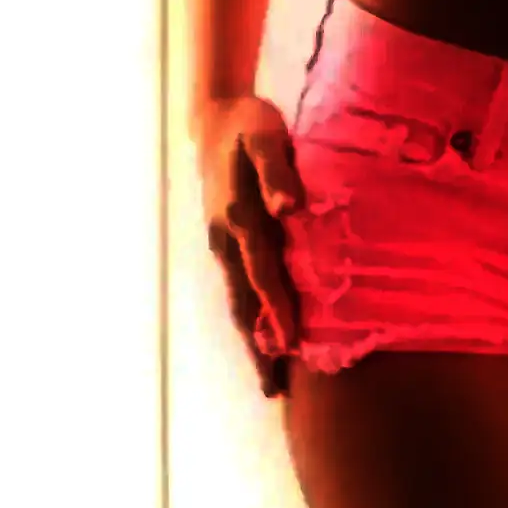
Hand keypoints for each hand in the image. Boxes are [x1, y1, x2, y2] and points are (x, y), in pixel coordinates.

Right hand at [195, 93, 306, 396]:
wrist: (216, 117)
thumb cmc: (250, 125)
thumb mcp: (265, 135)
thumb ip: (277, 171)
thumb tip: (289, 208)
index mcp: (239, 217)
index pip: (262, 273)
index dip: (277, 308)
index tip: (291, 344)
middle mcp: (226, 239)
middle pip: (244, 302)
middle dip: (260, 347)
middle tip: (275, 390)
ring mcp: (221, 245)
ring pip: (238, 301)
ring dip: (253, 341)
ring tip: (270, 381)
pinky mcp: (224, 244)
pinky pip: (237, 289)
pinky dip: (249, 319)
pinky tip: (263, 339)